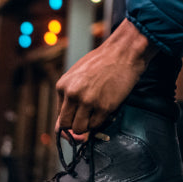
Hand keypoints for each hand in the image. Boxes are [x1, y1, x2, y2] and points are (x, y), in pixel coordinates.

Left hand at [56, 18, 156, 133]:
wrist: (123, 52)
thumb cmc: (102, 61)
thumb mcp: (77, 75)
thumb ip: (69, 95)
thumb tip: (62, 122)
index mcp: (63, 86)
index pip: (59, 115)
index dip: (69, 120)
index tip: (76, 121)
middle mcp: (72, 94)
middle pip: (66, 125)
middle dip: (76, 125)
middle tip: (86, 119)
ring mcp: (88, 101)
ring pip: (79, 129)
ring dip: (87, 125)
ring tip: (96, 113)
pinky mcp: (104, 107)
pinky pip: (96, 125)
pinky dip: (100, 121)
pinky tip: (105, 108)